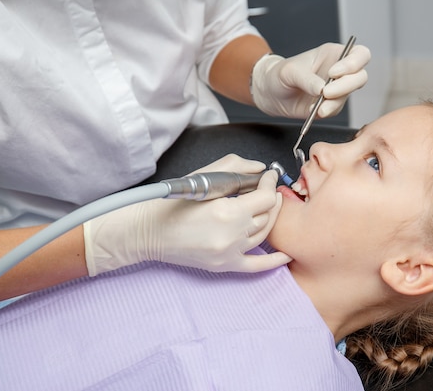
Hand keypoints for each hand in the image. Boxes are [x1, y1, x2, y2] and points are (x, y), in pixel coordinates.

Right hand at [84, 154, 291, 275]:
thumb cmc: (172, 202)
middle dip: (271, 199)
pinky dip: (273, 261)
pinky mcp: (224, 266)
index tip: (268, 177)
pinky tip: (286, 255)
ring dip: (270, 219)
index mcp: (226, 211)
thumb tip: (259, 169)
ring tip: (269, 206)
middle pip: (267, 216)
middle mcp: (231, 235)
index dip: (270, 184)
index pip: (265, 197)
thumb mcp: (203, 176)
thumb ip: (234, 167)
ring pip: (263, 234)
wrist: (147, 231)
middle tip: (269, 189)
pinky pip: (256, 266)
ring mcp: (229, 253)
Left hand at [251, 42, 370, 118]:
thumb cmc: (280, 74)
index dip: (353, 63)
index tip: (333, 72)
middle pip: (360, 76)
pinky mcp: (330, 106)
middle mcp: (340, 71)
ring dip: (335, 102)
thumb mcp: (290, 71)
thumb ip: (306, 79)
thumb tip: (321, 90)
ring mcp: (337, 90)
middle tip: (326, 92)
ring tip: (318, 106)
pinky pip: (336, 109)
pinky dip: (327, 111)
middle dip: (346, 86)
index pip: (359, 55)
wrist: (271, 94)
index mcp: (333, 55)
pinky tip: (314, 110)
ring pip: (349, 95)